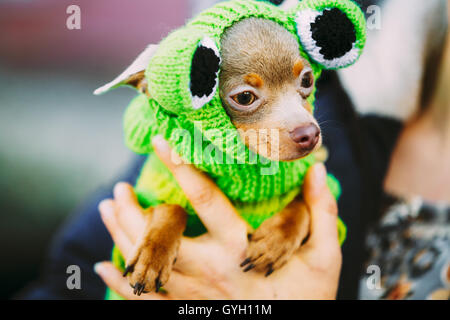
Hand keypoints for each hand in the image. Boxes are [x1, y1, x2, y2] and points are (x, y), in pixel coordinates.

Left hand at [95, 135, 341, 299]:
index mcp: (240, 250)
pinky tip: (102, 266)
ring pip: (148, 262)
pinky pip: (146, 299)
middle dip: (133, 210)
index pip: (204, 198)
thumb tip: (317, 171)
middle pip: (160, 235)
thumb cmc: (310, 299)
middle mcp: (210, 272)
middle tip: (119, 188)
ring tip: (107, 208)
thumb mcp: (324, 257)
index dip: (181, 166)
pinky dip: (121, 281)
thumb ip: (321, 213)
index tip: (161, 142)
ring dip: (121, 234)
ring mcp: (194, 295)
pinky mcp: (188, 311)